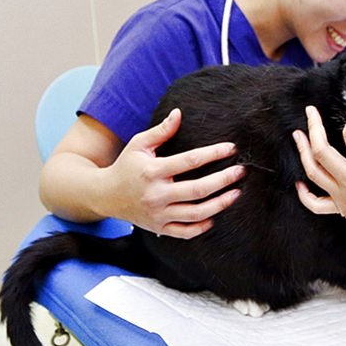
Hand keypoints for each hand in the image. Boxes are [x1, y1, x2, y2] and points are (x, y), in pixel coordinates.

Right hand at [102, 108, 244, 238]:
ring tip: (236, 193)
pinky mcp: (159, 228)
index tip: (231, 148)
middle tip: (241, 171)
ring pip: (196, 214)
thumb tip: (179, 113)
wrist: (104, 196)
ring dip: (220, 204)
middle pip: (198, 190)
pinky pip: (185, 232)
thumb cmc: (126, 166)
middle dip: (224, 180)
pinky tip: (214, 216)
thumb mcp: (138, 144)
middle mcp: (157, 195)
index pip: (190, 161)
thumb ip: (161, 130)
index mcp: (153, 171)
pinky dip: (202, 226)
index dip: (213, 153)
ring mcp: (158, 214)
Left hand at [293, 106, 345, 250]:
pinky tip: (300, 183)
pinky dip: (304, 193)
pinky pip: (315, 203)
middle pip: (321, 151)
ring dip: (302, 151)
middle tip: (311, 113)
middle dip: (314, 127)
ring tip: (298, 136)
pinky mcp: (341, 208)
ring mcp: (342, 196)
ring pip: (313, 172)